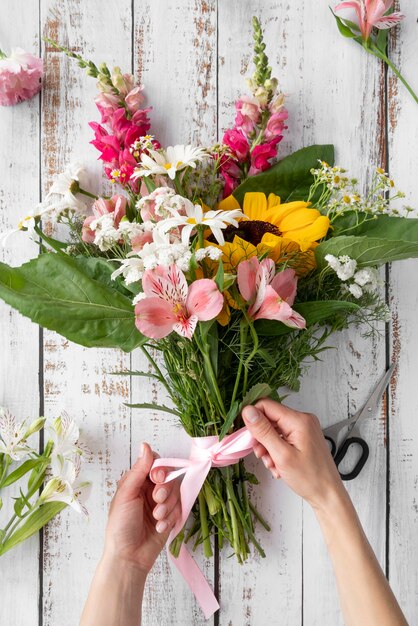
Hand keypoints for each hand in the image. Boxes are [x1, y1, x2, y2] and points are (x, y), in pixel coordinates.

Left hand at [104, 442, 180, 573]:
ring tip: (156, 519)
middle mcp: (149, 490)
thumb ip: (138, 470)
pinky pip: (179, 509)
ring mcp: (161, 503)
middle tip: (156, 500)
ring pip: (176, 493)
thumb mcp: (126, 495)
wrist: (129, 557)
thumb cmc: (120, 526)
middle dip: (165, 489)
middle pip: (169, 476)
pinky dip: (170, 519)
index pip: (155, 463)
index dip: (160, 469)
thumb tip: (145, 445)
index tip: (156, 479)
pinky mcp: (170, 517)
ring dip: (167, 506)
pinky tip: (159, 528)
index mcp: (136, 481)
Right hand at [242, 400, 345, 509]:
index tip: (247, 437)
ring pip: (274, 430)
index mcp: (299, 420)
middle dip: (261, 437)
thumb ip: (263, 431)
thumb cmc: (310, 478)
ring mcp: (303, 429)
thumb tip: (248, 411)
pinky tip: (279, 465)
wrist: (328, 495)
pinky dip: (276, 450)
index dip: (252, 419)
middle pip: (269, 418)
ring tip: (273, 464)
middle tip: (262, 456)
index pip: (266, 405)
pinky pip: (282, 437)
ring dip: (268, 447)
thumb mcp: (282, 455)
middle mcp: (302, 420)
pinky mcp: (303, 437)